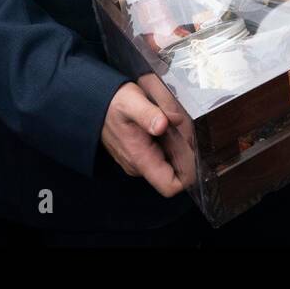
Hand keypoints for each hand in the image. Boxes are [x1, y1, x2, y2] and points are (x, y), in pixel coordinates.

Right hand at [101, 82, 184, 196]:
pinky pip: (163, 154)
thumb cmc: (113, 103)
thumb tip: (162, 125)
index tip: (194, 150)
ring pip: (171, 162)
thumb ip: (147, 114)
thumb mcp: (131, 102)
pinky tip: (168, 124)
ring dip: (179, 146)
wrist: (95, 103)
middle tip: (186, 127)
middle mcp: (141, 165)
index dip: (189, 172)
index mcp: (140, 159)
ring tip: (176, 122)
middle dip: (186, 152)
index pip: (170, 186)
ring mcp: (141, 160)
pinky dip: (171, 141)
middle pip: (176, 172)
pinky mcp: (141, 153)